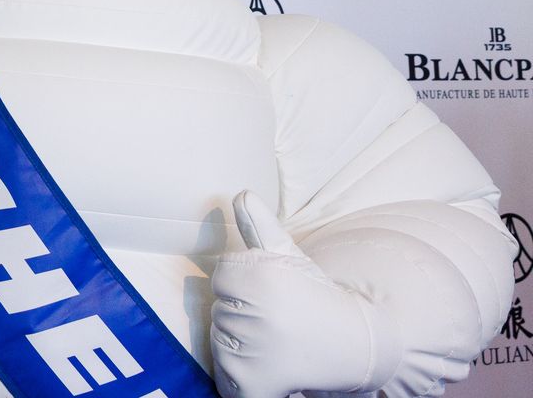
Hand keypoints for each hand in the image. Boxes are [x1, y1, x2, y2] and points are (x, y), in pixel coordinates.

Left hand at [209, 191, 396, 397]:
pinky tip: (268, 365)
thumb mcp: (291, 258)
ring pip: (219, 339)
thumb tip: (241, 195)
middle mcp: (253, 317)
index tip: (274, 293)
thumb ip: (260, 227)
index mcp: (260, 280)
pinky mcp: (251, 386)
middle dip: (243, 311)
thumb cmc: (318, 297)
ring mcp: (250, 356)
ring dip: (241, 341)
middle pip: (219, 307)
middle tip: (280, 318)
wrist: (356, 345)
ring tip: (277, 340)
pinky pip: (224, 377)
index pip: (221, 275)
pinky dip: (240, 375)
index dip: (245, 283)